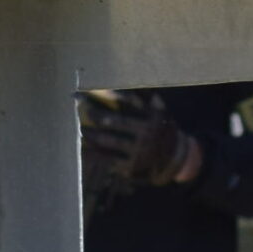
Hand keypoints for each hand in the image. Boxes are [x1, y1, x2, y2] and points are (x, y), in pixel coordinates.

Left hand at [80, 91, 195, 211]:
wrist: (175, 161)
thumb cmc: (162, 131)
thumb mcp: (161, 113)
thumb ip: (147, 98)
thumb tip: (124, 84)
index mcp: (154, 117)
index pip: (128, 101)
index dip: (107, 94)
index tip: (93, 89)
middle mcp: (147, 134)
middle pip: (114, 120)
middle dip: (93, 112)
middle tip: (77, 105)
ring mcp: (139, 152)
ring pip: (108, 140)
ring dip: (90, 132)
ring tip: (79, 127)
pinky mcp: (131, 167)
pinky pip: (107, 158)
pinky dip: (94, 151)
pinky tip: (84, 145)